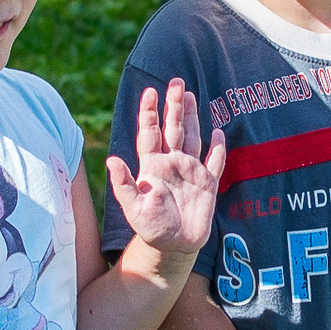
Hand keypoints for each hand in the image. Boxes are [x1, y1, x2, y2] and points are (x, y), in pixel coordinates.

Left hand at [106, 81, 227, 256]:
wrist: (173, 247)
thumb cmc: (150, 228)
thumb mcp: (133, 208)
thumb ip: (124, 184)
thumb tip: (111, 160)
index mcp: (152, 166)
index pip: (150, 133)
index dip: (150, 113)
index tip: (150, 91)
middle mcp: (172, 163)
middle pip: (173, 128)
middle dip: (174, 105)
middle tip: (176, 82)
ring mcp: (191, 171)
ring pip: (192, 137)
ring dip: (192, 117)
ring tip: (192, 95)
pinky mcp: (208, 183)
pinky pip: (215, 161)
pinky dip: (218, 148)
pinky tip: (219, 133)